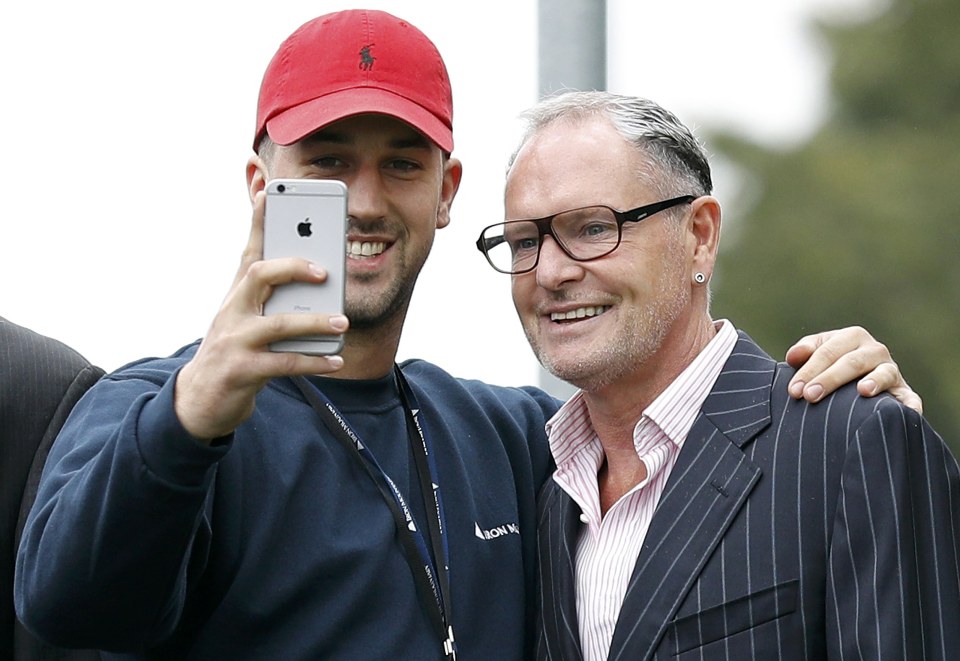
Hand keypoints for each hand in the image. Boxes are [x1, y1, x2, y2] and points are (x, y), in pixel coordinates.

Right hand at [175, 193, 346, 441]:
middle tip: (326, 273)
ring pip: (277, 324)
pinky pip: (284, 363)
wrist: (200, 398)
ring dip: (314, 322)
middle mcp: (233, 310)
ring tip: (343, 322)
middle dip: (293, 268)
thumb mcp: (247, 316)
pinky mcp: (242, 371)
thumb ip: (273, 295)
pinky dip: (313, 362)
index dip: (258, 222)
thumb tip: (319, 273)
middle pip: (259, 275)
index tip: (267, 193)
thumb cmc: (234, 349)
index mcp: (237, 293)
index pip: (249, 250)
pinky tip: (336, 361)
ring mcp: (235, 340)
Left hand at [785, 326, 921, 412]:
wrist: (857, 381)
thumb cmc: (830, 366)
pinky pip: (910, 398)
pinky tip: (907, 412)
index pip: (828, 351)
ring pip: (883, 373)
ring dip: (874, 381)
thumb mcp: (817, 354)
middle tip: (809, 396)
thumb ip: (805, 351)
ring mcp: (891, 371)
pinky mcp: (904, 392)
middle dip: (829, 379)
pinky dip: (910, 405)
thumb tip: (794, 356)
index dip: (809, 370)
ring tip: (862, 391)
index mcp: (852, 337)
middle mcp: (874, 350)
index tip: (794, 390)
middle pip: (852, 362)